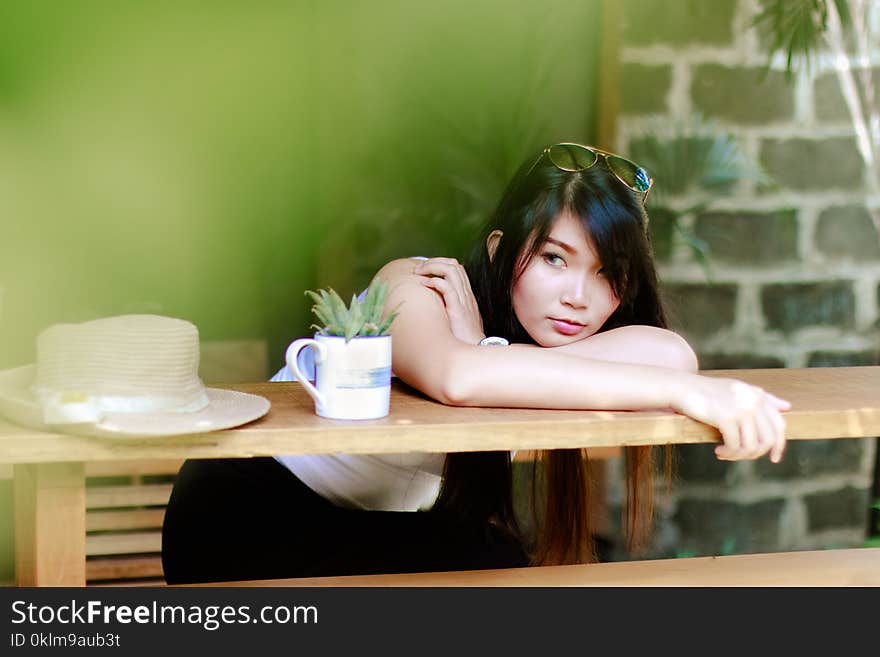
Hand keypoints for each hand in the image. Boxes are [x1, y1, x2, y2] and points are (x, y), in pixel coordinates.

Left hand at [414, 257, 484, 344]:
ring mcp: (463, 300)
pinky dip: (433, 281)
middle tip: (418, 269)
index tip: (425, 270)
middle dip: (434, 261)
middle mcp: (466, 294)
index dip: (440, 263)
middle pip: (453, 264)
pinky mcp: (458, 309)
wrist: (475, 351)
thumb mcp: (457, 319)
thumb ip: (449, 308)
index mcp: (466, 294)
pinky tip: (423, 285)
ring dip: (431, 267)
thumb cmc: (464, 339)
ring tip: (418, 273)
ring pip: (450, 270)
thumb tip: (433, 304)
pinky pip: (447, 287)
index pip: (457, 268)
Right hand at [672, 374, 790, 462]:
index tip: (774, 458)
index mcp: (757, 395)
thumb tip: (787, 407)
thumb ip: (762, 397)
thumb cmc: (707, 391)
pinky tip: (718, 452)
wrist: (681, 387)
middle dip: (755, 454)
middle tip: (739, 456)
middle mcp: (753, 401)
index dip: (779, 445)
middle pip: (768, 440)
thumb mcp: (738, 389)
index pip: (780, 425)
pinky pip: (735, 446)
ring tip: (725, 454)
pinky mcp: (727, 418)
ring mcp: (741, 409)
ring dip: (738, 456)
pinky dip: (727, 453)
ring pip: (751, 446)